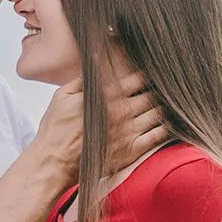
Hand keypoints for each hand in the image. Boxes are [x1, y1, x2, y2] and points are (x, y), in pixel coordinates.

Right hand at [33, 72, 160, 182]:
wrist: (54, 162)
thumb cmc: (55, 130)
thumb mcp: (63, 95)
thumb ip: (84, 78)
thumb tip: (95, 58)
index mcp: (107, 96)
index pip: (137, 79)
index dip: (147, 75)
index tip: (152, 73)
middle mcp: (121, 112)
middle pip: (151, 95)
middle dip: (158, 90)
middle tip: (164, 88)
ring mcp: (128, 132)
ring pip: (157, 113)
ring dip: (163, 107)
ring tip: (167, 104)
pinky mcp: (131, 151)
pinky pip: (158, 136)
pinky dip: (166, 128)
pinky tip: (166, 124)